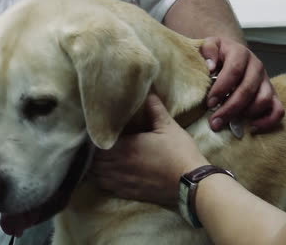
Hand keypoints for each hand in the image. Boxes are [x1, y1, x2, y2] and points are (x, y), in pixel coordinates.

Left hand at [91, 94, 208, 205]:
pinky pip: (108, 187)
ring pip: (98, 175)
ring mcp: (123, 181)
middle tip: (98, 144)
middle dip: (94, 152)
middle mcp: (119, 165)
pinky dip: (104, 180)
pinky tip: (109, 174)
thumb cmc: (180, 153)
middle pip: (94, 160)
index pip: (98, 143)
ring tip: (101, 158)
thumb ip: (155, 110)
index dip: (95, 138)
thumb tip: (149, 93)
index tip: (98, 131)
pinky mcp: (129, 193)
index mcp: (126, 147)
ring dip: (97, 166)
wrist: (191, 185)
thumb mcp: (169, 127)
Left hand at [200, 37, 284, 132]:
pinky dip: (268, 121)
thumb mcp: (209, 45)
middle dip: (230, 108)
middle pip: (247, 89)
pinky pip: (278, 109)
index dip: (222, 88)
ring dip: (246, 114)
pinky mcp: (272, 94)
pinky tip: (251, 127)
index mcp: (240, 53)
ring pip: (264, 99)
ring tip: (228, 124)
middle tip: (214, 122)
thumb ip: (208, 51)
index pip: (234, 70)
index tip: (209, 103)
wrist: (231, 53)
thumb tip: (211, 66)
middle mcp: (256, 66)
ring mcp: (266, 81)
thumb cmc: (217, 54)